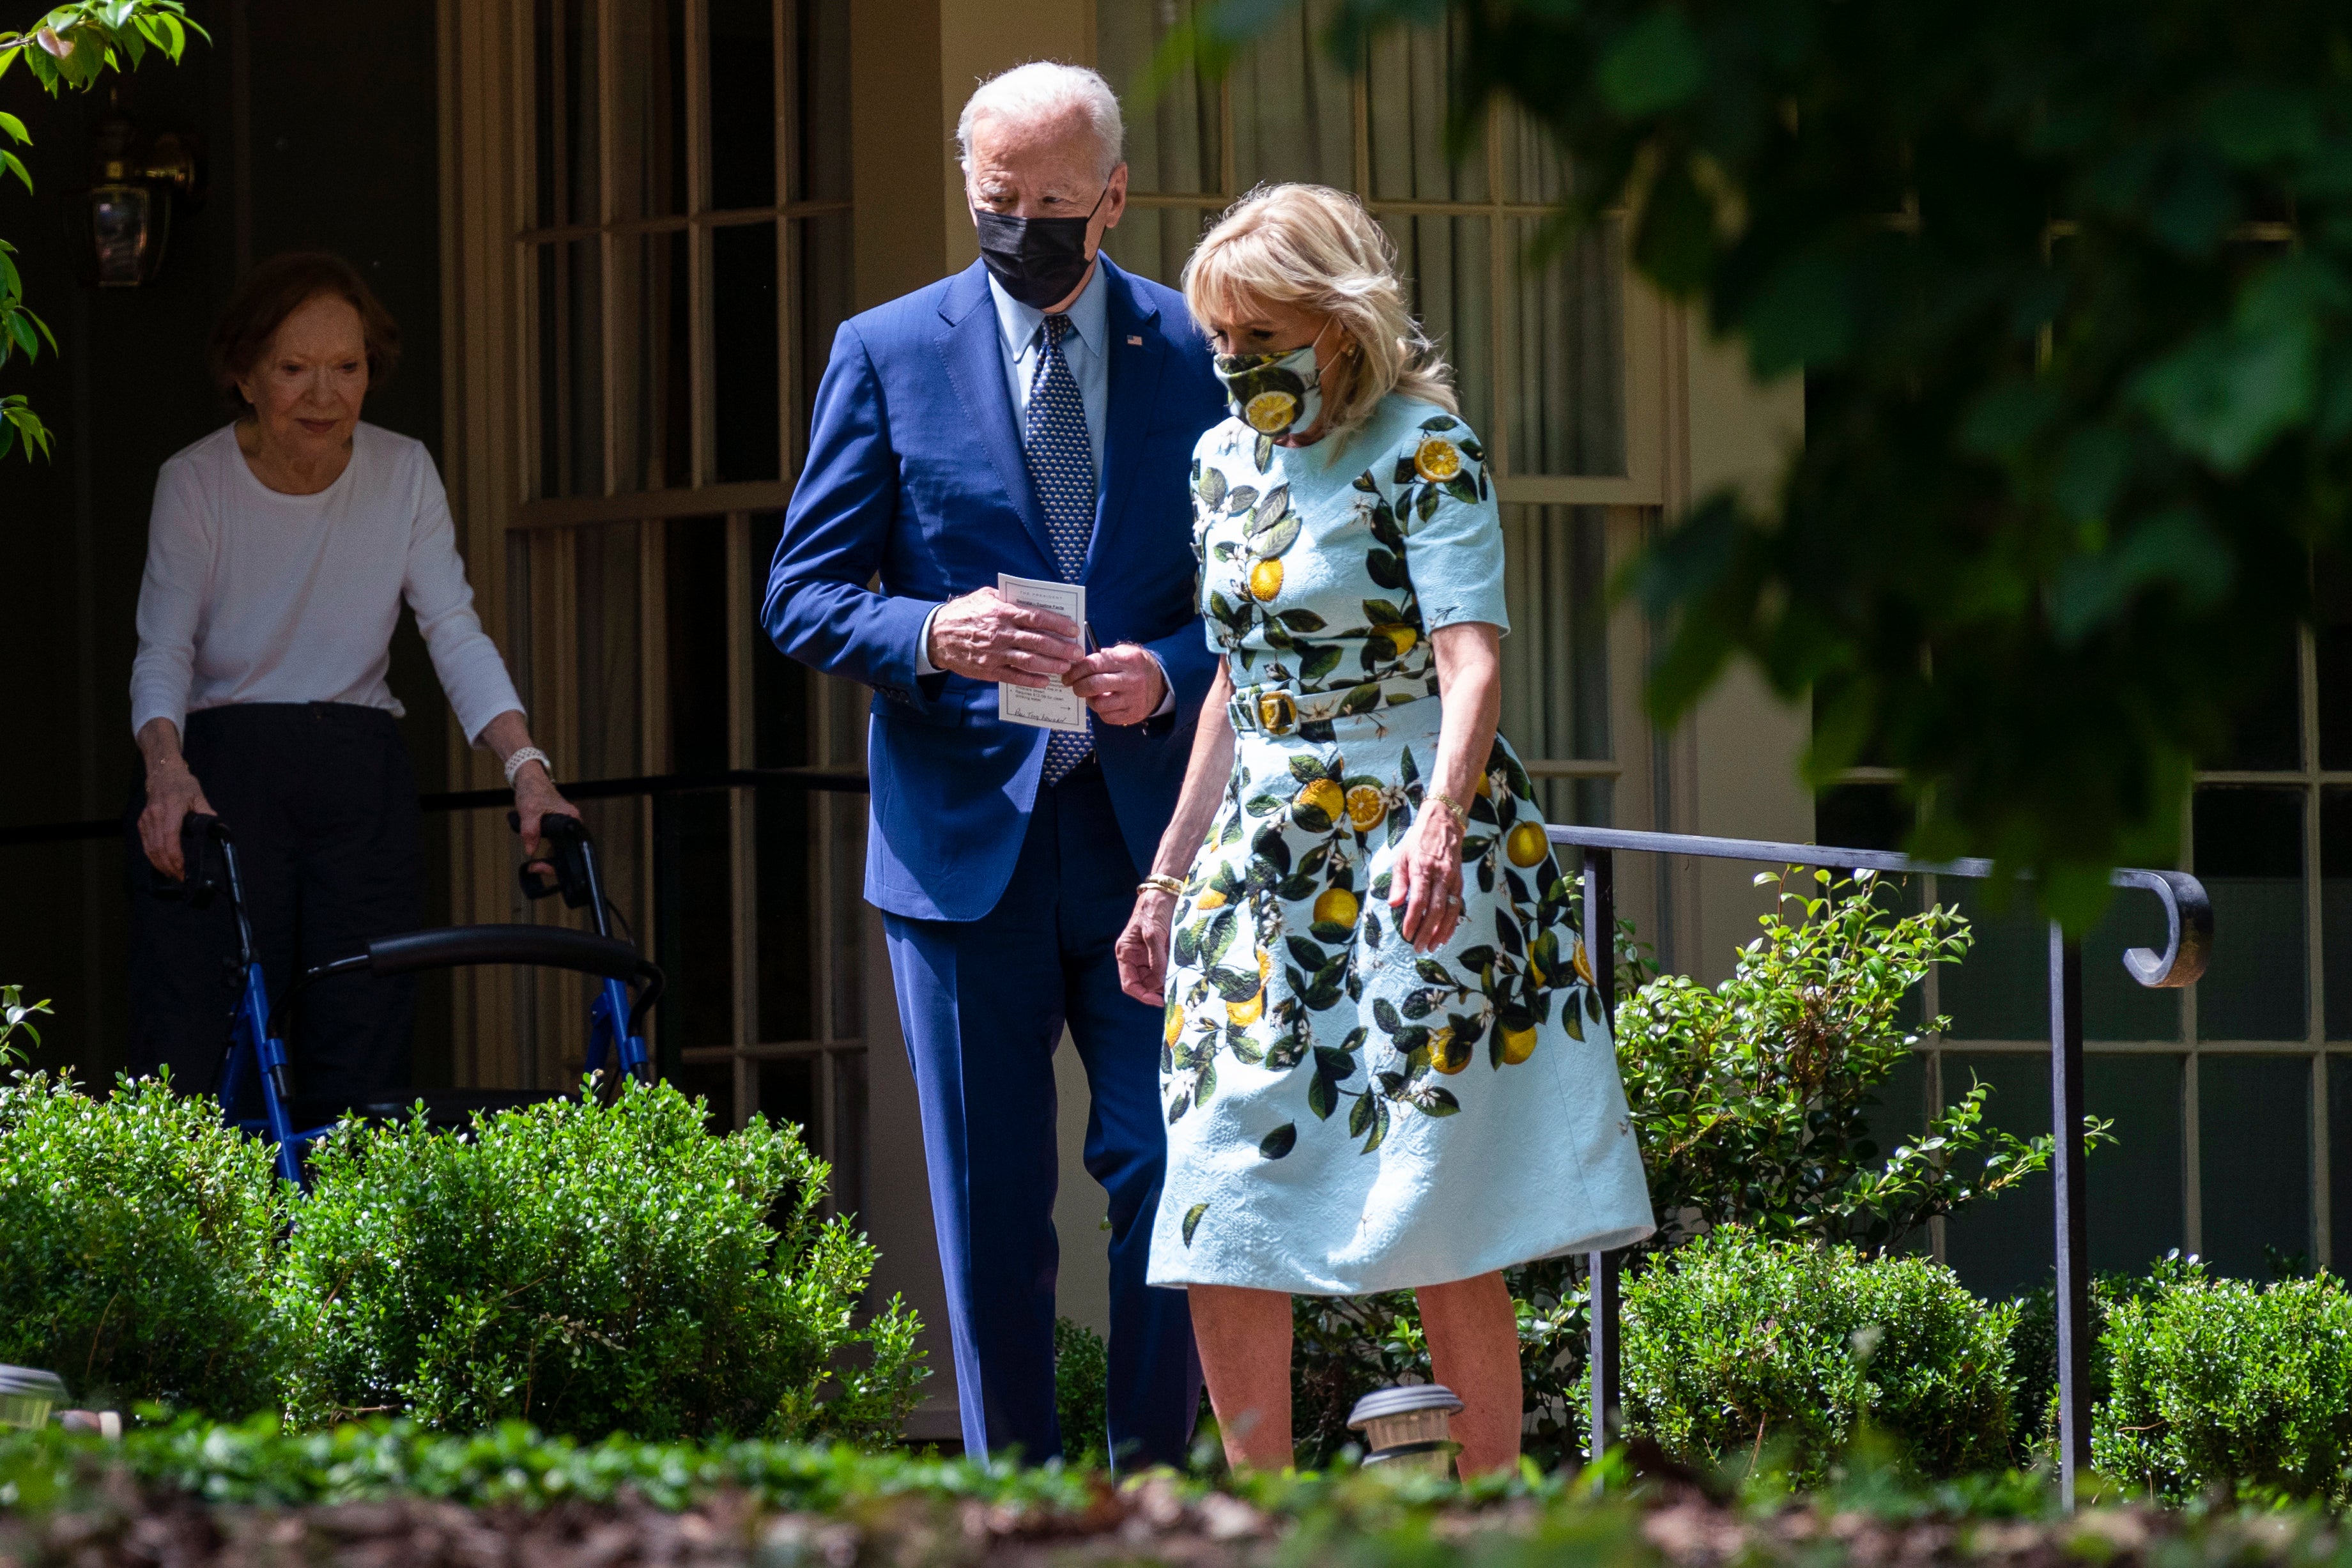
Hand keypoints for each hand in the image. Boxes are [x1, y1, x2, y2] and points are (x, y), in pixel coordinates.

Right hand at [138, 760, 214, 879]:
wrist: (162, 772)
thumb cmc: (182, 784)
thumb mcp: (198, 796)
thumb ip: (206, 814)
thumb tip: (216, 830)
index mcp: (170, 809)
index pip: (170, 839)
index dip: (175, 858)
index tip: (183, 870)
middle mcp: (154, 815)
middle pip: (158, 848)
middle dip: (169, 866)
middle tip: (181, 878)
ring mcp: (146, 820)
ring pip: (150, 849)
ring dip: (160, 865)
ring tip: (173, 875)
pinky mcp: (142, 822)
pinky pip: (146, 845)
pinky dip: (153, 857)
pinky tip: (163, 865)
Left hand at [513, 764, 581, 871]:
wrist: (528, 778)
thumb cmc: (533, 789)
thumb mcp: (529, 811)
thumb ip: (530, 832)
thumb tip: (531, 851)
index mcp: (571, 820)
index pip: (571, 850)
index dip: (555, 862)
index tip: (539, 865)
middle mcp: (571, 823)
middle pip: (567, 852)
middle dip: (550, 861)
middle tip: (534, 866)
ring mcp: (565, 824)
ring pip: (560, 848)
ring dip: (546, 855)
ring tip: (533, 859)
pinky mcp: (557, 824)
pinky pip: (555, 842)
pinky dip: (545, 847)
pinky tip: (535, 847)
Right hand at [927, 588, 1080, 687]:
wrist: (936, 636)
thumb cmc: (964, 613)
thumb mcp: (984, 597)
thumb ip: (1008, 598)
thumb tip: (1033, 601)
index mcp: (1002, 612)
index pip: (1037, 617)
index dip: (1059, 624)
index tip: (1074, 629)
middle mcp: (1000, 633)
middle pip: (1038, 642)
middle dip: (1061, 648)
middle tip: (1077, 652)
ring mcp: (994, 654)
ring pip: (1029, 661)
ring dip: (1051, 665)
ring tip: (1066, 667)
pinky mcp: (988, 670)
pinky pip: (1013, 677)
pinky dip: (1031, 680)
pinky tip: (1044, 681)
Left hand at [1067, 643, 1167, 725]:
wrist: (1161, 683)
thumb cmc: (1135, 666)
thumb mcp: (1124, 652)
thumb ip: (1102, 656)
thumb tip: (1077, 664)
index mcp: (1126, 660)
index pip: (1093, 664)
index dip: (1075, 671)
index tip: (1068, 675)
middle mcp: (1131, 680)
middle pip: (1093, 685)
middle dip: (1078, 686)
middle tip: (1074, 686)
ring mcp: (1133, 699)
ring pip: (1098, 704)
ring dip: (1089, 700)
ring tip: (1091, 695)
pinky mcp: (1132, 714)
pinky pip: (1106, 717)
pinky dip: (1100, 711)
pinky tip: (1103, 703)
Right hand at [1117, 887, 1179, 1004]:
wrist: (1168, 890)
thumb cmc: (1154, 908)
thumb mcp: (1153, 934)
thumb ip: (1156, 959)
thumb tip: (1161, 981)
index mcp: (1126, 953)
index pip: (1130, 984)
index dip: (1144, 996)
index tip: (1160, 1002)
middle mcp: (1135, 956)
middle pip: (1145, 983)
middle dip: (1159, 987)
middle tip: (1176, 988)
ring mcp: (1148, 953)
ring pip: (1157, 976)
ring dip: (1168, 978)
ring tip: (1181, 976)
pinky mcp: (1161, 949)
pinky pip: (1166, 966)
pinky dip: (1174, 969)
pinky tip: (1183, 968)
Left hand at [1389, 804, 1465, 951]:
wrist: (1444, 823)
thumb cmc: (1417, 841)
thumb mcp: (1402, 857)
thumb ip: (1399, 882)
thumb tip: (1394, 904)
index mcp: (1422, 869)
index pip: (1418, 900)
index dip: (1412, 919)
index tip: (1406, 934)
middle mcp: (1440, 875)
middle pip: (1435, 909)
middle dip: (1426, 931)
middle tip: (1418, 948)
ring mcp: (1452, 879)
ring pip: (1449, 911)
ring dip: (1440, 931)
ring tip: (1432, 947)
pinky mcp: (1459, 882)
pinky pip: (1457, 906)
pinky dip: (1451, 923)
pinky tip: (1445, 935)